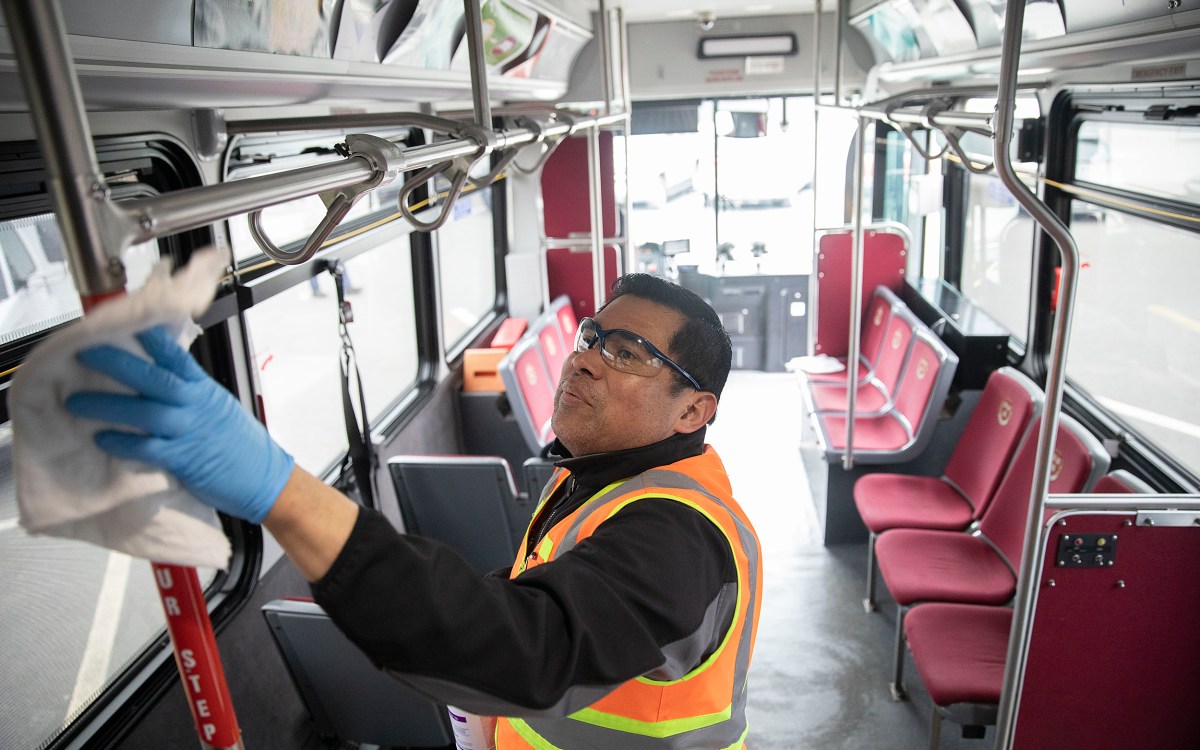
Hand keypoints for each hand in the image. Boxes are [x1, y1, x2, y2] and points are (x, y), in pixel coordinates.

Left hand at [65, 326, 293, 523]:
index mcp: (205, 390)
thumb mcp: (219, 407)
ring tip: (76, 403)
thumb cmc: (241, 444)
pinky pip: (149, 448)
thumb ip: (191, 392)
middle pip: (154, 379)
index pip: (177, 356)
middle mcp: (196, 406)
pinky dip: (124, 443)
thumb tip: (157, 376)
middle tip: (85, 354)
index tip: (126, 323)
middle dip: (116, 364)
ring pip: (145, 413)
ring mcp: (190, 432)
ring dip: (107, 407)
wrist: (264, 478)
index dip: (151, 339)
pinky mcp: (184, 460)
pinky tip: (103, 440)